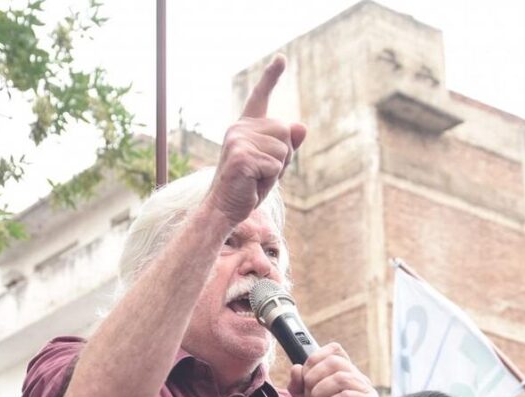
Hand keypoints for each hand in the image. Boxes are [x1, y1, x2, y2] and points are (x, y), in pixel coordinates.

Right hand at [206, 54, 306, 225]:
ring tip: (255, 180)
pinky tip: (252, 185)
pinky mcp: (242, 156)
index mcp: (244, 127)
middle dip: (283, 157)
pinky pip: (275, 165)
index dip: (271, 77)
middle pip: (285, 131)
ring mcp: (238, 141)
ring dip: (276, 171)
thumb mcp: (272, 164)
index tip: (281, 58)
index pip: (260, 97)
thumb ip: (286, 145)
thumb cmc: (247, 189)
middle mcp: (239, 129)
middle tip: (262, 174)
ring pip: (283, 149)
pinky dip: (270, 181)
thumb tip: (301, 126)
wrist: (223, 210)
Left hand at [288, 343, 381, 396]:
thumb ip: (301, 388)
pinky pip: (346, 396)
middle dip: (313, 380)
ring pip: (339, 378)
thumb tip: (296, 368)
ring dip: (320, 395)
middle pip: (334, 361)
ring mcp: (367, 392)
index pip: (334, 350)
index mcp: (347, 376)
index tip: (306, 381)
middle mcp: (359, 380)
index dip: (315, 359)